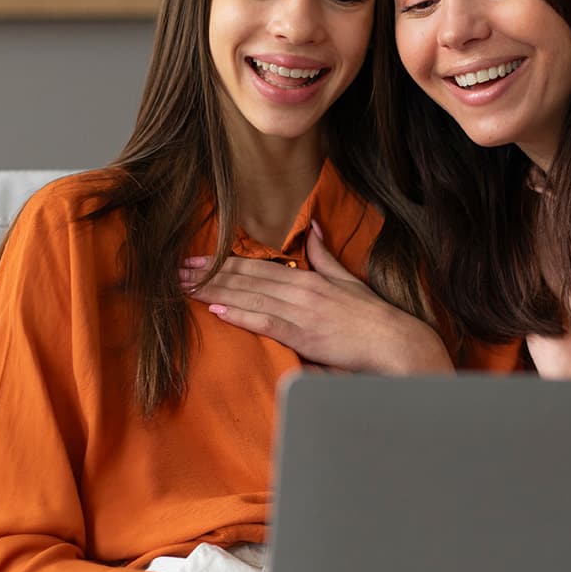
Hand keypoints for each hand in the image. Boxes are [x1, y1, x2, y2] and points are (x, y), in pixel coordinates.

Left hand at [179, 222, 452, 373]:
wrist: (397, 342)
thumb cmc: (374, 317)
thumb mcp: (349, 279)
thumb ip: (326, 256)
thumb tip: (314, 229)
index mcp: (310, 278)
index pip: (259, 266)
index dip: (225, 262)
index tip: (197, 258)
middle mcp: (302, 290)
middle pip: (247, 278)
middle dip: (208, 273)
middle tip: (174, 268)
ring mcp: (302, 312)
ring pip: (250, 297)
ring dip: (214, 290)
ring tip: (183, 286)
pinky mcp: (305, 335)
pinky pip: (266, 321)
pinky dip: (239, 314)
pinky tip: (215, 308)